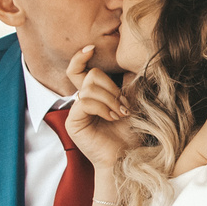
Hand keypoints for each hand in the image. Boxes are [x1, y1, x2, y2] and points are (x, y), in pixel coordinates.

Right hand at [63, 45, 132, 170]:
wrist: (127, 157)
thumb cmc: (130, 135)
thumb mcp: (132, 104)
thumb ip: (128, 84)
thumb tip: (133, 63)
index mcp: (93, 96)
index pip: (79, 70)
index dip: (80, 57)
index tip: (91, 48)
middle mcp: (82, 101)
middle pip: (91, 75)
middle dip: (111, 88)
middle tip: (123, 105)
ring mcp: (76, 112)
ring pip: (89, 87)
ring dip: (110, 99)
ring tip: (119, 114)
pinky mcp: (73, 122)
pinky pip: (85, 102)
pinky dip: (102, 107)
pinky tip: (112, 117)